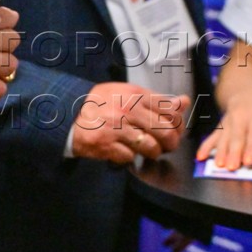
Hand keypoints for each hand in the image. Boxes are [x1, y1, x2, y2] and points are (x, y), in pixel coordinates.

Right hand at [70, 82, 188, 165]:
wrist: (68, 113)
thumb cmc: (101, 104)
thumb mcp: (128, 94)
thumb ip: (156, 99)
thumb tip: (183, 102)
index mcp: (136, 95)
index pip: (171, 111)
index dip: (177, 124)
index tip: (174, 129)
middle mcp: (128, 110)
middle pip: (165, 132)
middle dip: (169, 143)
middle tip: (164, 145)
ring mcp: (117, 128)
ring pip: (151, 148)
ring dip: (152, 152)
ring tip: (146, 150)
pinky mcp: (106, 144)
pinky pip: (130, 157)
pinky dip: (129, 157)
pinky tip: (123, 150)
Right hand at [195, 88, 251, 169]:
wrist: (244, 92)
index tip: (249, 161)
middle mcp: (241, 117)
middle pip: (237, 137)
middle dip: (234, 153)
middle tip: (233, 167)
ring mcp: (228, 121)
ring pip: (224, 138)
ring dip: (221, 152)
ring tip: (219, 165)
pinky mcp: (219, 126)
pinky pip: (211, 137)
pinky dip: (205, 147)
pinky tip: (201, 157)